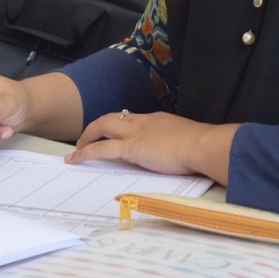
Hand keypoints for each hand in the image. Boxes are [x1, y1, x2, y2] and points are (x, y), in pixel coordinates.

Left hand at [66, 111, 237, 182]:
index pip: (131, 119)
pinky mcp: (131, 147)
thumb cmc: (201, 146)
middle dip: (96, 128)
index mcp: (156, 120)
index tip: (112, 133)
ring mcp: (135, 133)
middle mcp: (143, 121)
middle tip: (87, 139)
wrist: (203, 144)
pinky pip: (101, 148)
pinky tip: (75, 159)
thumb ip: (178, 144)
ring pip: (102, 127)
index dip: (118, 126)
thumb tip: (181, 152)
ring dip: (87, 138)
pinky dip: (86, 153)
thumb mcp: (187, 140)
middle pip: (112, 118)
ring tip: (76, 151)